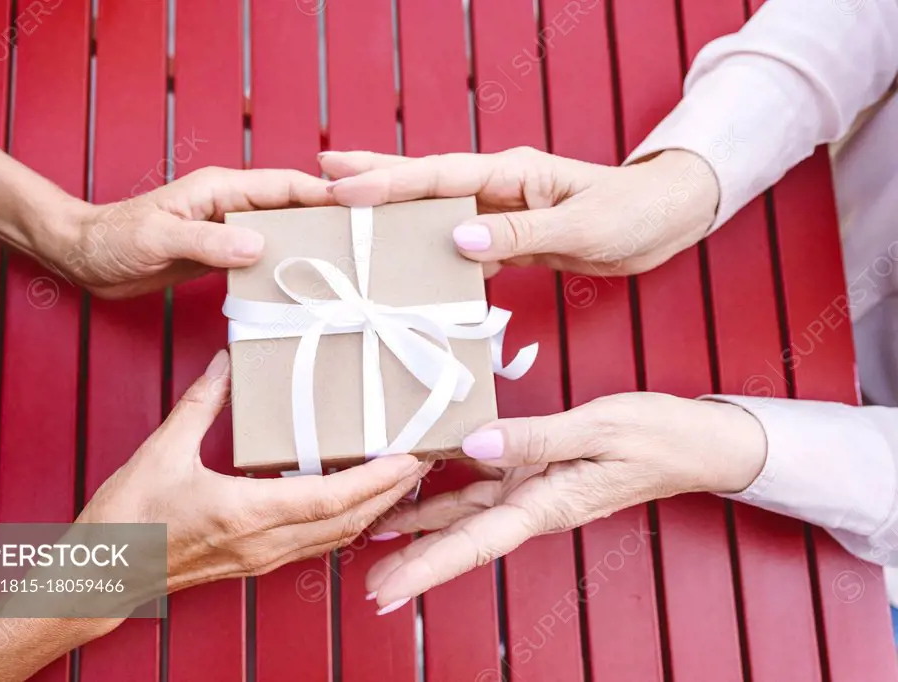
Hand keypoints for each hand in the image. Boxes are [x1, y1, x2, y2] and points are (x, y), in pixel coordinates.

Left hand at [49, 168, 331, 297]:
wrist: (84, 259)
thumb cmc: (113, 240)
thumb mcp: (158, 239)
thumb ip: (207, 241)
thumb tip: (259, 246)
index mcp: (219, 188)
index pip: (283, 185)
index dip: (322, 194)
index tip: (358, 209)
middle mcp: (229, 205)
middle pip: (290, 207)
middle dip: (326, 220)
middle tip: (363, 245)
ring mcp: (226, 229)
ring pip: (280, 233)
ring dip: (307, 247)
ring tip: (342, 269)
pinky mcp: (219, 254)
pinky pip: (261, 257)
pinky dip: (281, 267)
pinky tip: (298, 287)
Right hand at [78, 350, 425, 608]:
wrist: (101, 576)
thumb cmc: (128, 521)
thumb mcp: (163, 450)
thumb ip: (202, 403)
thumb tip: (229, 363)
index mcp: (248, 513)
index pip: (333, 499)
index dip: (378, 479)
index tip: (411, 457)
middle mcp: (266, 543)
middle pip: (349, 521)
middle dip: (392, 492)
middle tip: (423, 461)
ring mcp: (263, 558)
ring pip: (337, 537)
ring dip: (373, 508)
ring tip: (399, 477)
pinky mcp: (255, 563)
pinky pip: (316, 544)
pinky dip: (345, 521)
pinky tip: (353, 500)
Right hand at [319, 147, 718, 276]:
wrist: (665, 220)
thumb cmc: (632, 214)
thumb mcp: (581, 226)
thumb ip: (521, 233)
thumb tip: (460, 238)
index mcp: (511, 173)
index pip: (440, 176)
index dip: (389, 184)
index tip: (342, 189)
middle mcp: (498, 187)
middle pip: (425, 184)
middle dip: (372, 180)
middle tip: (318, 178)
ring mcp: (501, 211)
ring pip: (436, 214)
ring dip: (395, 217)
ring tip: (346, 217)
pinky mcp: (510, 237)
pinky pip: (462, 245)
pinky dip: (432, 253)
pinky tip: (410, 267)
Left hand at [362, 393, 765, 611]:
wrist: (694, 442)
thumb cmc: (655, 435)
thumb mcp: (597, 428)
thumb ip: (534, 436)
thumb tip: (472, 441)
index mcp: (546, 505)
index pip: (476, 543)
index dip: (429, 567)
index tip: (391, 593)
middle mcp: (532, 505)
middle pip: (462, 540)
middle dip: (415, 563)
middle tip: (369, 587)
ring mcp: (530, 490)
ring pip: (463, 514)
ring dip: (420, 527)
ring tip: (373, 536)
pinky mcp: (532, 470)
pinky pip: (479, 483)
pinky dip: (445, 487)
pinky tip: (415, 486)